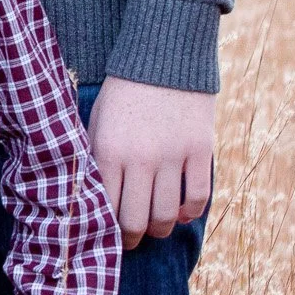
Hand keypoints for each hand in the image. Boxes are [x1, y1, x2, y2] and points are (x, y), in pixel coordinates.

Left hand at [87, 77, 214, 247]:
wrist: (163, 55)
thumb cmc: (123, 92)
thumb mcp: (98, 120)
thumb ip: (96, 158)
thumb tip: (95, 198)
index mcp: (109, 150)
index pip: (107, 209)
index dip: (108, 231)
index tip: (110, 236)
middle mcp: (140, 158)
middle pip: (137, 221)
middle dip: (134, 238)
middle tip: (134, 239)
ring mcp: (172, 154)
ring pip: (168, 215)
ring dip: (162, 228)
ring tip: (158, 226)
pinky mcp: (200, 149)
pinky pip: (198, 196)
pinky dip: (192, 212)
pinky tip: (184, 211)